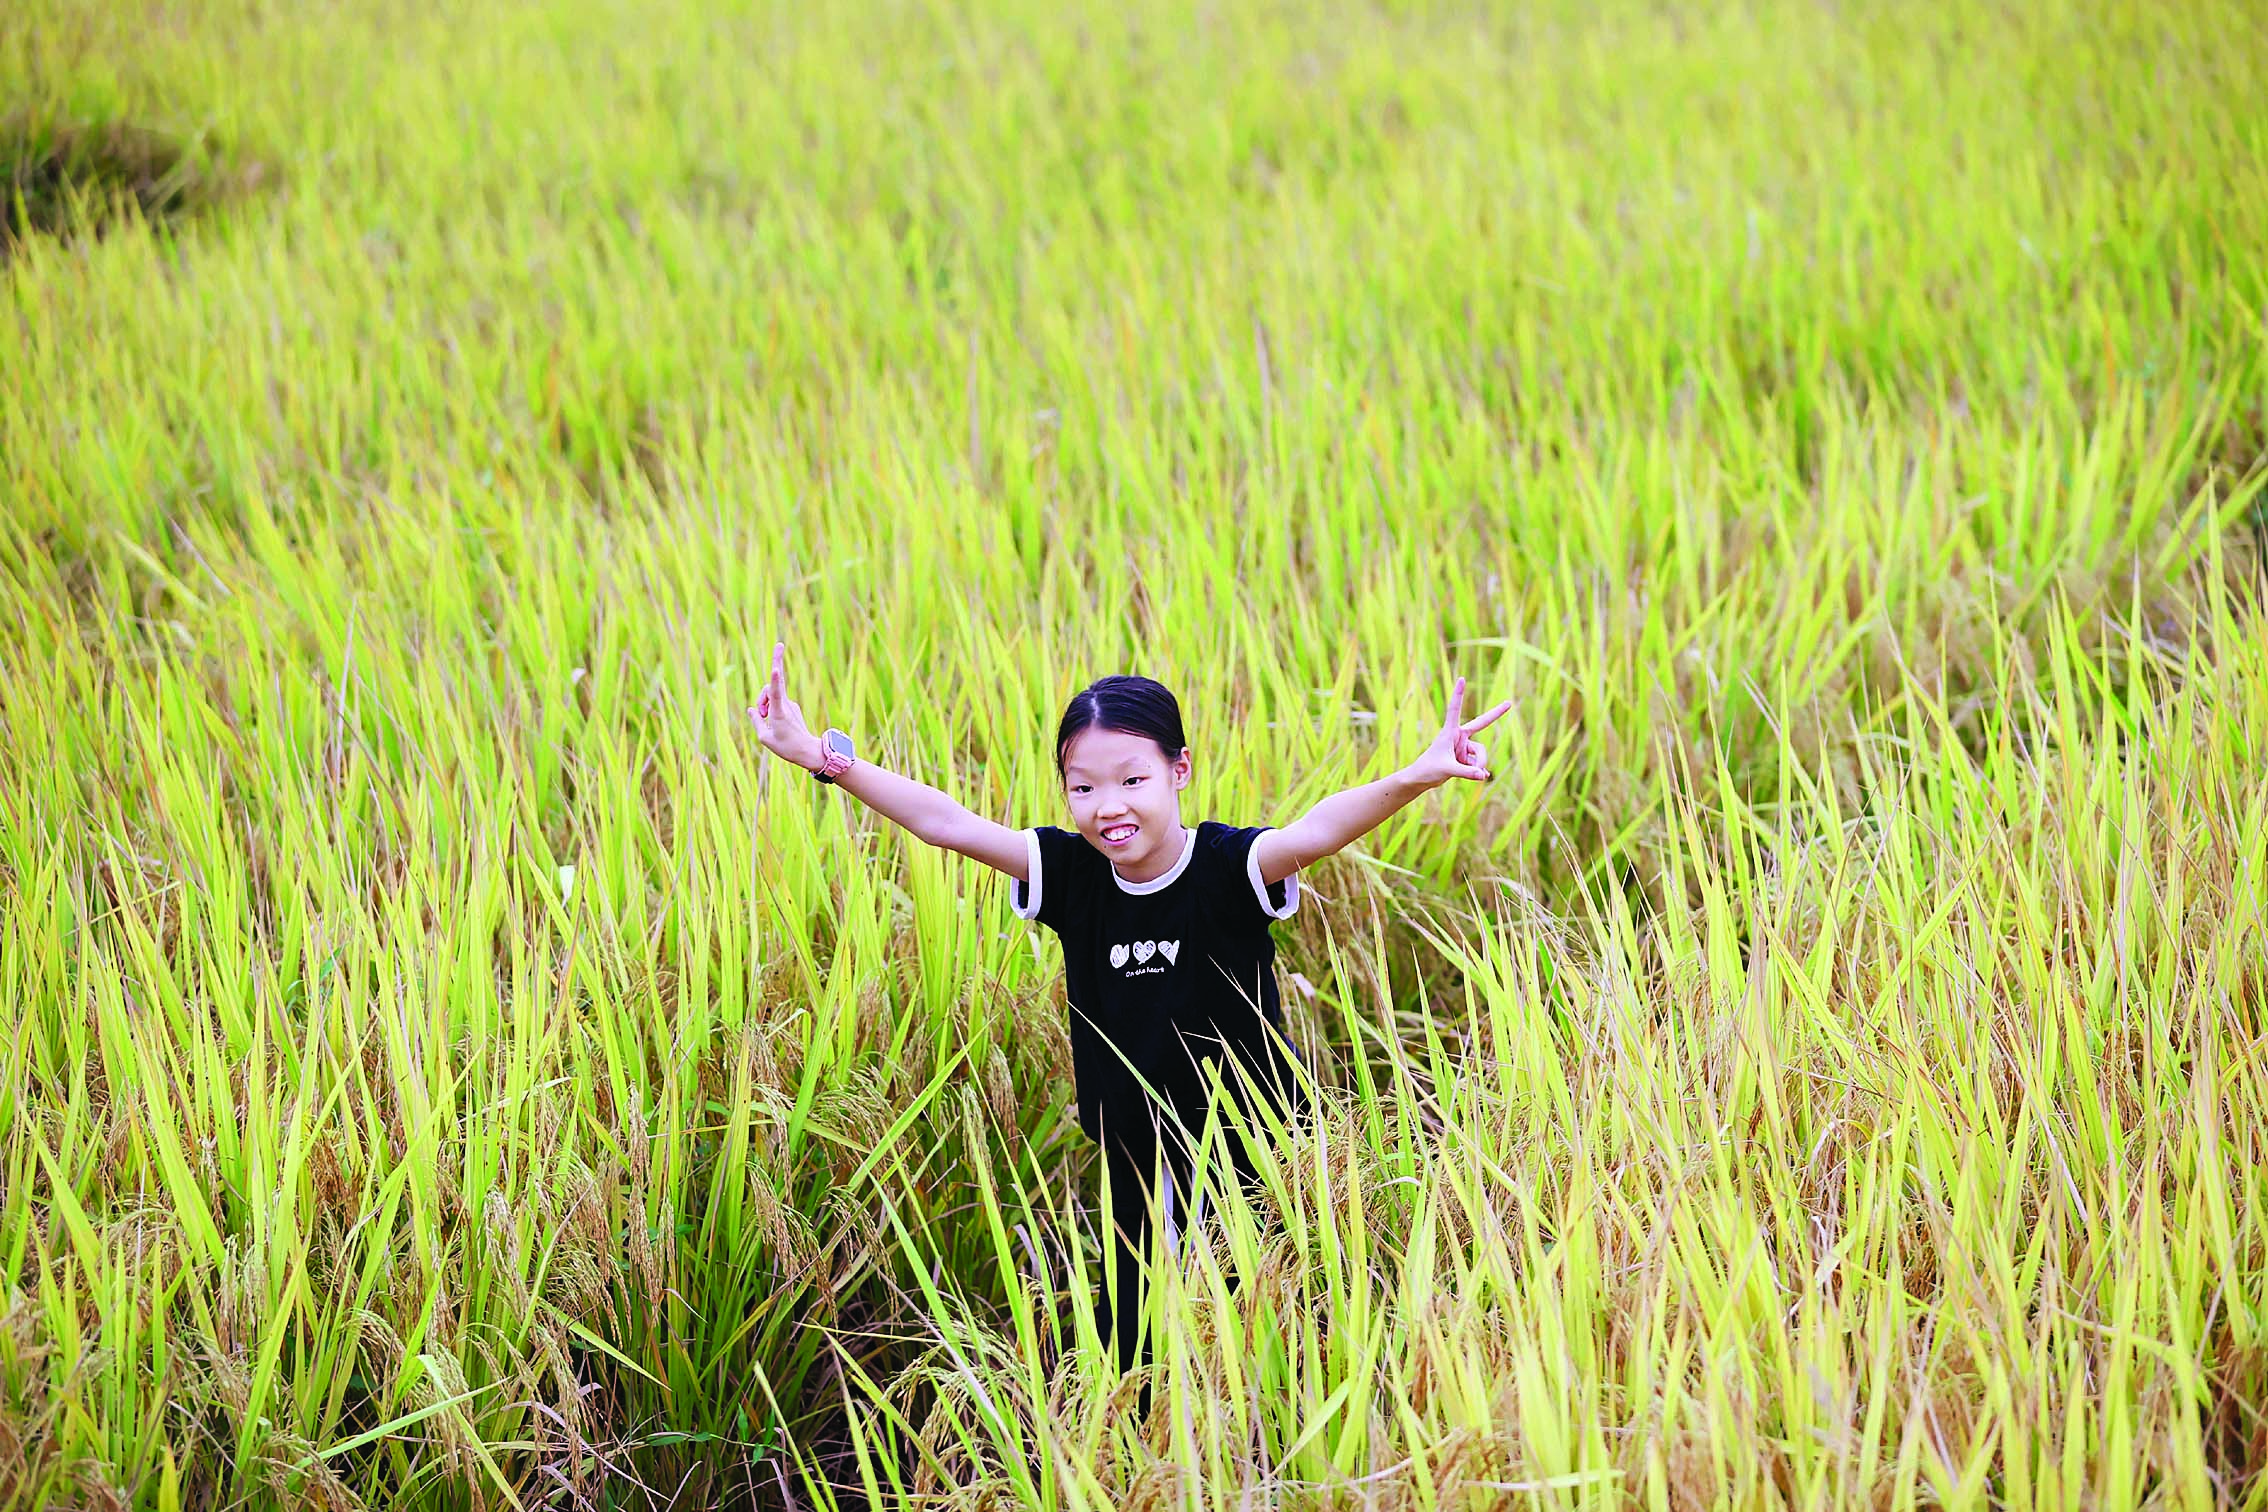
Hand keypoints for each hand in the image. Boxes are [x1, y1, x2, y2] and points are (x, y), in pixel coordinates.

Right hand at [747, 641, 821, 771]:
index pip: (776, 693)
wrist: (808, 751)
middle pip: (776, 682)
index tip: (776, 668)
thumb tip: (751, 709)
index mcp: (779, 712)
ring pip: (771, 694)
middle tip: (778, 652)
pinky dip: (769, 707)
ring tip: (764, 717)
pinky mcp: (792, 707)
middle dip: (775, 665)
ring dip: (763, 702)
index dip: (775, 680)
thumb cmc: (786, 747)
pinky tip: (771, 719)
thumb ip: (756, 721)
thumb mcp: (765, 738)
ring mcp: (790, 704)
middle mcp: (786, 705)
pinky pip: (776, 701)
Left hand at [1405, 674, 1511, 789]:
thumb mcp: (1448, 770)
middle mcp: (1459, 737)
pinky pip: (1479, 764)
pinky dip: (1479, 771)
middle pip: (1481, 724)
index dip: (1459, 694)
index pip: (1455, 709)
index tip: (1462, 679)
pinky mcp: (1466, 758)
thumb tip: (1484, 775)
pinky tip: (1480, 777)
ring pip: (1481, 753)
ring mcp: (1464, 747)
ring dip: (1479, 764)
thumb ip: (1467, 772)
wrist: (1421, 779)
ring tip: (1474, 775)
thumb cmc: (1429, 769)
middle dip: (1495, 714)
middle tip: (1509, 703)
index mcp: (1450, 732)